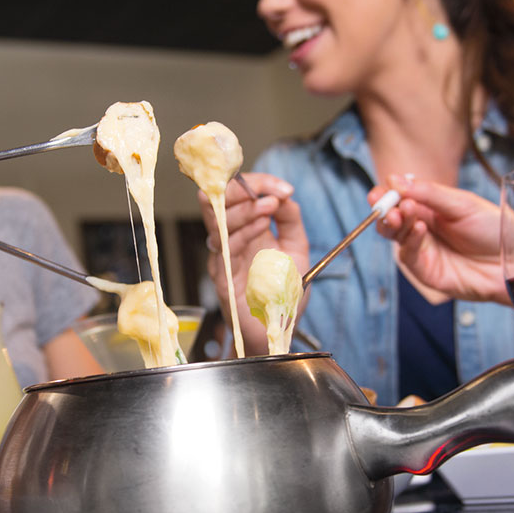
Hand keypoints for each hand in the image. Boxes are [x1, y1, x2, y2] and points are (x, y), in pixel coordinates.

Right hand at [200, 172, 304, 351]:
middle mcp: (229, 239)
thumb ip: (291, 220)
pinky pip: (225, 247)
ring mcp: (223, 257)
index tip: (284, 189)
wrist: (277, 329)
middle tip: (270, 194)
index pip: (237, 194)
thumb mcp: (296, 249)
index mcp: (245, 229)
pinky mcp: (222, 276)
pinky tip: (264, 226)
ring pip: (217, 219)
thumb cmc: (282, 293)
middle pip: (217, 200)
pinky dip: (245, 231)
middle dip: (243, 189)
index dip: (258, 183)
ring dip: (246, 208)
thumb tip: (284, 194)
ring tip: (271, 208)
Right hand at [374, 175, 510, 303]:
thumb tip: (395, 180)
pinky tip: (419, 228)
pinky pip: (409, 256)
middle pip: (392, 218)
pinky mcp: (427, 272)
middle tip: (384, 203)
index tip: (382, 190)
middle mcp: (424, 228)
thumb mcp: (463, 203)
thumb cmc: (495, 229)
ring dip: (395, 223)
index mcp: (431, 208)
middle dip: (384, 209)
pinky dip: (411, 241)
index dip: (387, 194)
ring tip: (401, 212)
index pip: (400, 198)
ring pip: (396, 236)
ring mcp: (424, 250)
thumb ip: (429, 193)